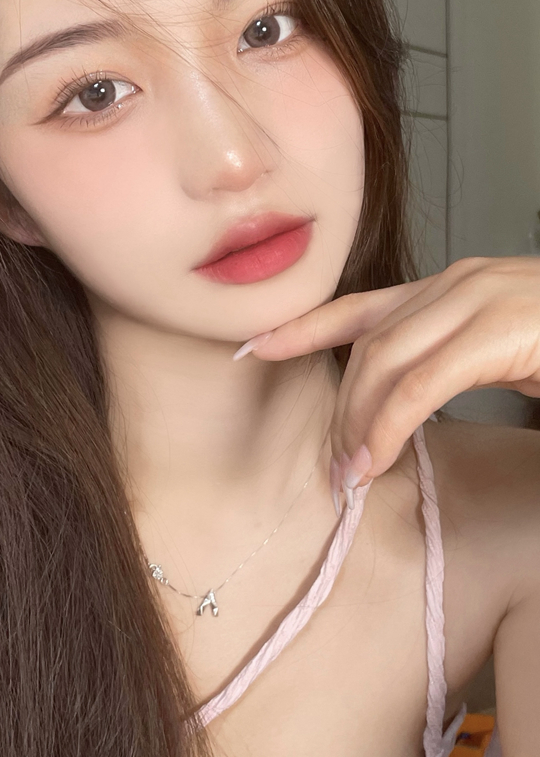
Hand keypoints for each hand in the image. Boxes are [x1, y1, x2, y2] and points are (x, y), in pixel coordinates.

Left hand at [233, 257, 539, 510]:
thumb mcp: (497, 351)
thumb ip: (447, 362)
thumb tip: (398, 404)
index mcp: (452, 287)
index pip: (359, 306)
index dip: (302, 327)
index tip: (257, 348)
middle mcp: (459, 284)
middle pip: (367, 347)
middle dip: (340, 408)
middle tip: (331, 463)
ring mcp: (479, 300)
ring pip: (384, 365)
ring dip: (359, 425)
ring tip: (349, 473)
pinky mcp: (499, 330)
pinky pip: (421, 386)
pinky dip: (390, 427)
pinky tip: (377, 458)